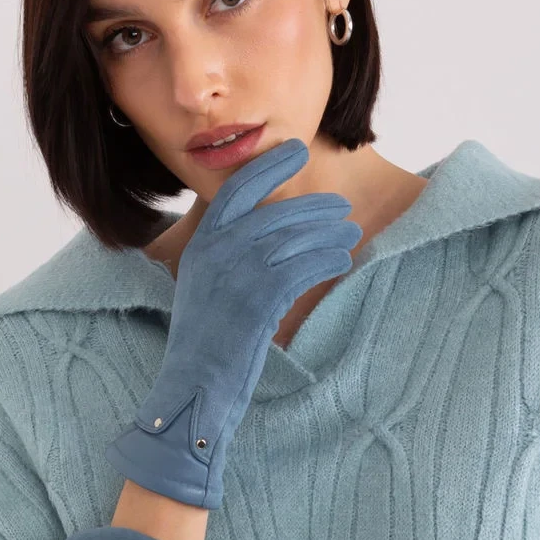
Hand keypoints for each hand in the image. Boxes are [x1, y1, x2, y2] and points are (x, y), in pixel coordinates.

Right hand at [104, 138, 360, 509]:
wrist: (191, 389)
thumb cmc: (203, 346)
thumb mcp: (204, 290)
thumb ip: (226, 258)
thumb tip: (266, 236)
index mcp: (201, 246)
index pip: (237, 190)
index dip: (269, 166)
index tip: (297, 150)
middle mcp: (216, 253)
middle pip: (276, 214)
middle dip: (314, 209)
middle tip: (340, 209)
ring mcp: (236, 276)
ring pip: (294, 240)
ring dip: (328, 235)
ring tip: (348, 236)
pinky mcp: (258, 301)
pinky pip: (303, 269)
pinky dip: (326, 261)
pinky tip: (342, 262)